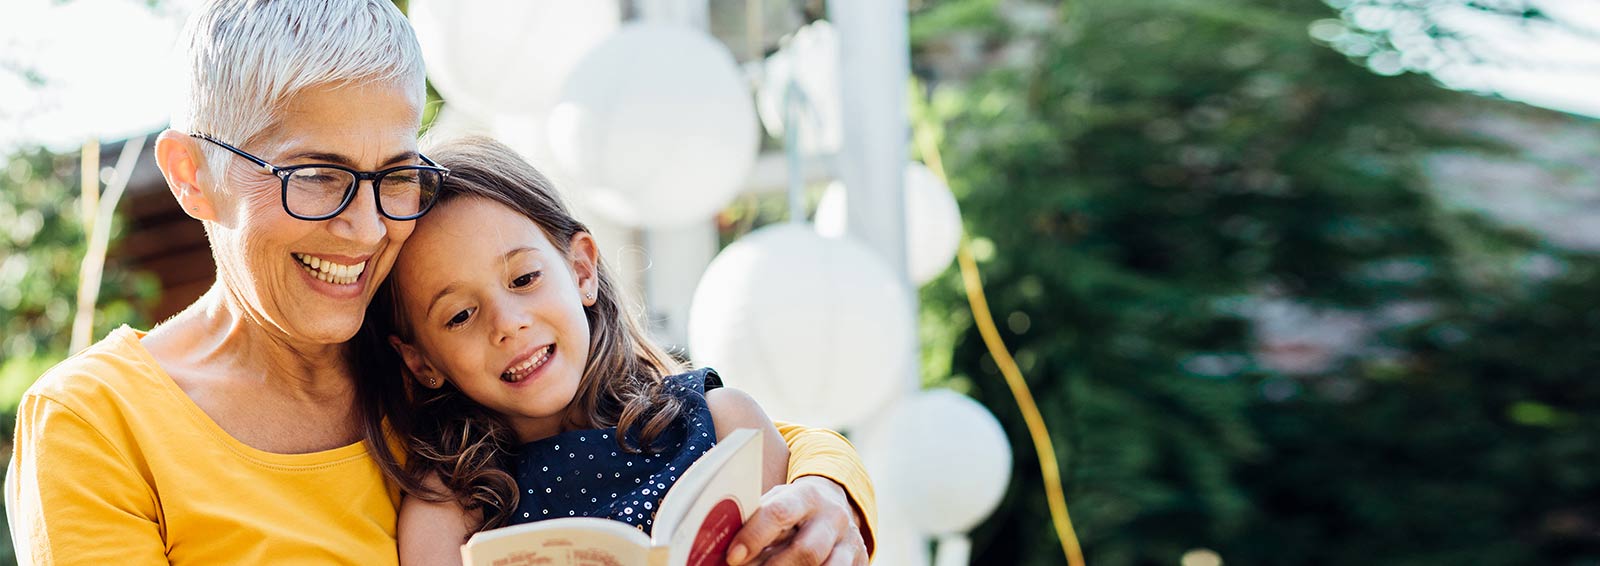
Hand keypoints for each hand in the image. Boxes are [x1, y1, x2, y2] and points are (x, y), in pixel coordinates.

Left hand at [726, 476, 868, 565]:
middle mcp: (833, 518)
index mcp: (807, 496)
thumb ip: (756, 519)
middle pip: (807, 551)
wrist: (834, 506)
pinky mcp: (859, 561)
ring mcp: (850, 543)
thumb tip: (724, 549)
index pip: (780, 513)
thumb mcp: (777, 503)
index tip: (733, 557)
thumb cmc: (793, 509)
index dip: (754, 536)